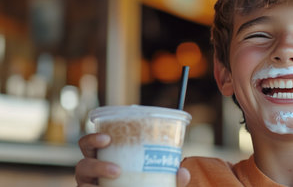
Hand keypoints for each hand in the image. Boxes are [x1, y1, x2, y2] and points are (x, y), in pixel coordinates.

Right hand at [75, 133, 190, 186]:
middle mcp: (91, 175)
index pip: (89, 145)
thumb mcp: (158, 180)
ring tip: (117, 176)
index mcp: (104, 159)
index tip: (108, 138)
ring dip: (99, 179)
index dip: (93, 139)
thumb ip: (171, 178)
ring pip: (82, 184)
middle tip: (117, 169)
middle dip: (96, 166)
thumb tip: (183, 173)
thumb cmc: (144, 185)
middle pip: (81, 164)